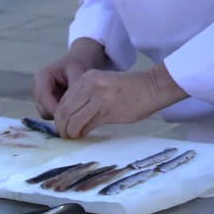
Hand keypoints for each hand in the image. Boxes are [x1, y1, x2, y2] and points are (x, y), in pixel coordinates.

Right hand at [32, 38, 107, 118]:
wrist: (79, 62)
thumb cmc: (78, 64)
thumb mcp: (78, 71)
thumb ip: (75, 85)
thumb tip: (76, 102)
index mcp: (42, 76)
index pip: (43, 96)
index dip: (54, 108)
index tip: (69, 116)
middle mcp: (37, 88)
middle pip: (43, 109)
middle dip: (59, 114)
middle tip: (78, 114)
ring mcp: (41, 98)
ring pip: (47, 114)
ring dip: (62, 115)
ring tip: (78, 109)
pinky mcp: (47, 104)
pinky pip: (53, 115)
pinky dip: (64, 115)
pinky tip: (75, 109)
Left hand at [52, 63, 186, 138]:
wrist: (153, 87)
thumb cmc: (131, 90)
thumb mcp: (104, 85)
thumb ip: (87, 96)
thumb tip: (70, 117)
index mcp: (87, 78)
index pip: (64, 100)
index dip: (60, 115)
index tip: (63, 125)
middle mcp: (90, 85)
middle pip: (64, 110)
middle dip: (61, 126)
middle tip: (64, 134)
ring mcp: (98, 96)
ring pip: (72, 119)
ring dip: (69, 131)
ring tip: (72, 136)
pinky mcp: (107, 109)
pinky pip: (85, 124)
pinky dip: (80, 132)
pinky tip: (83, 134)